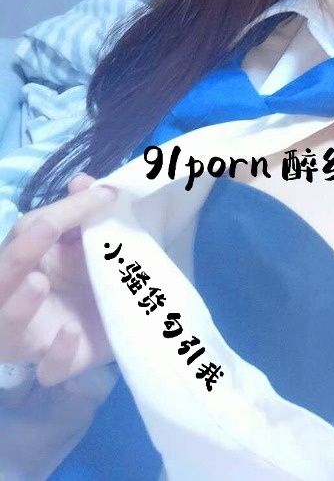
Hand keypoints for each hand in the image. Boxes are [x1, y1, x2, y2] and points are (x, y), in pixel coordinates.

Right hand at [0, 173, 117, 386]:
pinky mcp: (57, 364)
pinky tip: (70, 332)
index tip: (101, 195)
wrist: (106, 324)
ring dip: (20, 305)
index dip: (61, 212)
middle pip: (2, 275)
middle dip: (20, 253)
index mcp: (24, 260)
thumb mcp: (83, 243)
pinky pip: (48, 370)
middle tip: (47, 227)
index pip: (29, 230)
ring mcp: (31, 335)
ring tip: (38, 282)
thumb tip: (83, 180)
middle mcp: (16, 297)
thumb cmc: (82, 275)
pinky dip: (56, 353)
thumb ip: (81, 213)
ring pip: (7, 327)